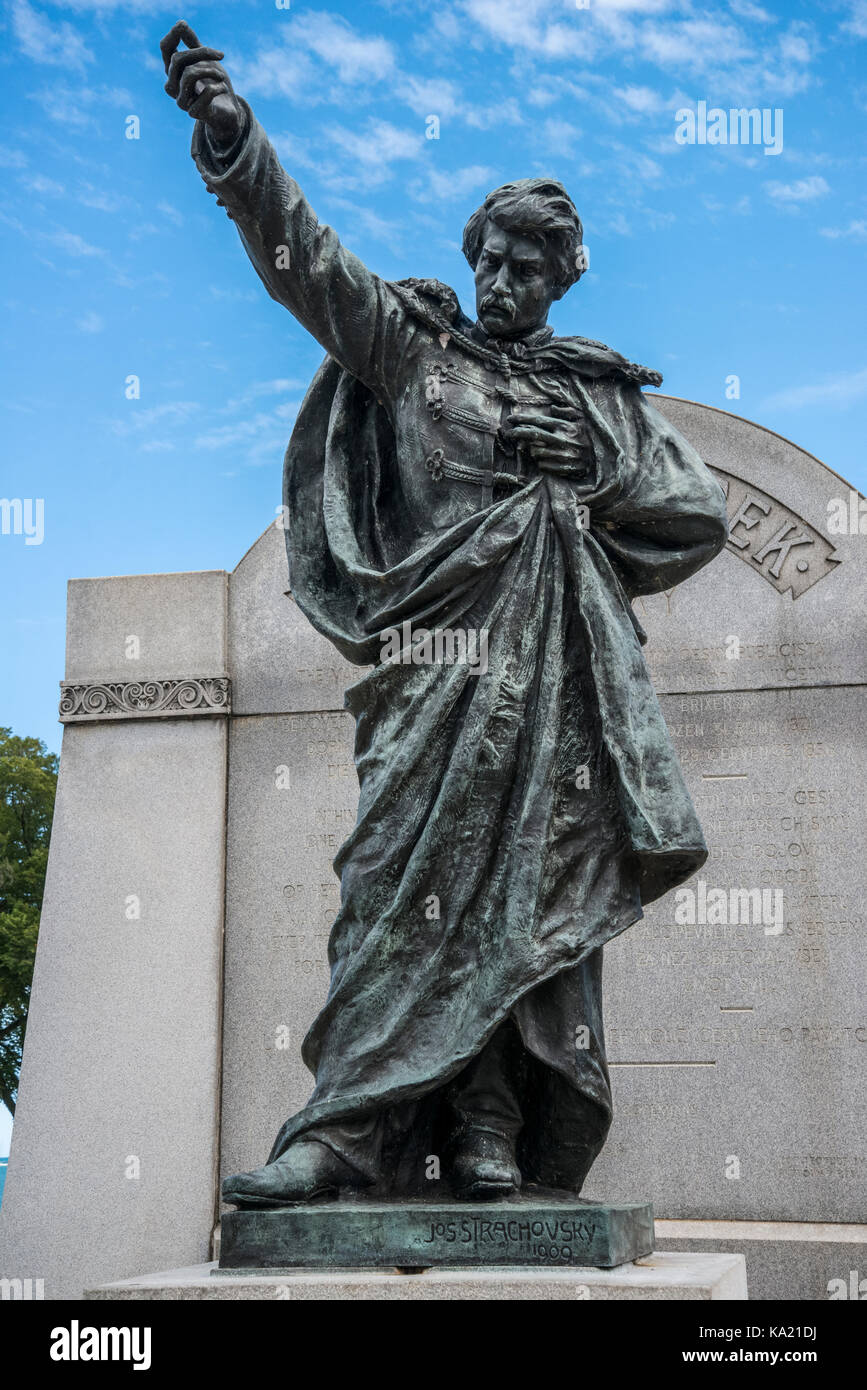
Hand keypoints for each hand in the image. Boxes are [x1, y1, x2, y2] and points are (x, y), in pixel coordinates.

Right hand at [160, 21, 243, 144]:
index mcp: (174, 72)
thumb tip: (181, 24)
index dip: (173, 34)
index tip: (184, 24)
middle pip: (178, 59)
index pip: (166, 49)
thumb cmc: (216, 84)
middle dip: (202, 53)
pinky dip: (219, 87)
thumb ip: (194, 44)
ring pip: (189, 75)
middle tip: (220, 55)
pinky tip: (223, 88)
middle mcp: (173, 86)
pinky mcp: (194, 113)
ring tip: (222, 76)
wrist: (228, 113)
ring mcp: (181, 101)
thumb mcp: (206, 60)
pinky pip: (206, 93)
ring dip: (211, 71)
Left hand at [504, 404, 592, 477]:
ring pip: (535, 452)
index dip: (521, 419)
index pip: (537, 421)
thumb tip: (552, 408)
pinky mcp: (563, 469)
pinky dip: (540, 462)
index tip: (510, 419)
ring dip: (530, 449)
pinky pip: (543, 465)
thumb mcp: (584, 418)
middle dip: (516, 433)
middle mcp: (561, 440)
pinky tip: (543, 459)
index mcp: (564, 426)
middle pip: (531, 435)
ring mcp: (561, 456)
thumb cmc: (592, 436)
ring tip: (530, 448)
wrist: (605, 459)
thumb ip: (567, 411)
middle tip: (508, 433)